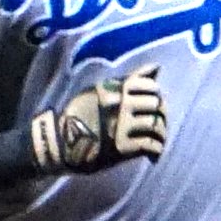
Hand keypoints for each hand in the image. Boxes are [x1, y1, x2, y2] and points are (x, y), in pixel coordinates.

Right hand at [19, 71, 172, 174]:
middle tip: (158, 125)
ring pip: (156, 125)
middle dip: (161, 115)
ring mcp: (121, 126)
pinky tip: (153, 153)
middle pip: (156, 106)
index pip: (150, 86)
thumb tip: (157, 67)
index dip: (156, 97)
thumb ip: (128, 81)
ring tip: (157, 140)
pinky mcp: (121, 147)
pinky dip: (156, 150)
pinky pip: (149, 145)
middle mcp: (119, 105)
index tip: (152, 106)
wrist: (59, 143)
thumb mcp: (100, 91)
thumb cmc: (79, 116)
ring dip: (161, 134)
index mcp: (114, 89)